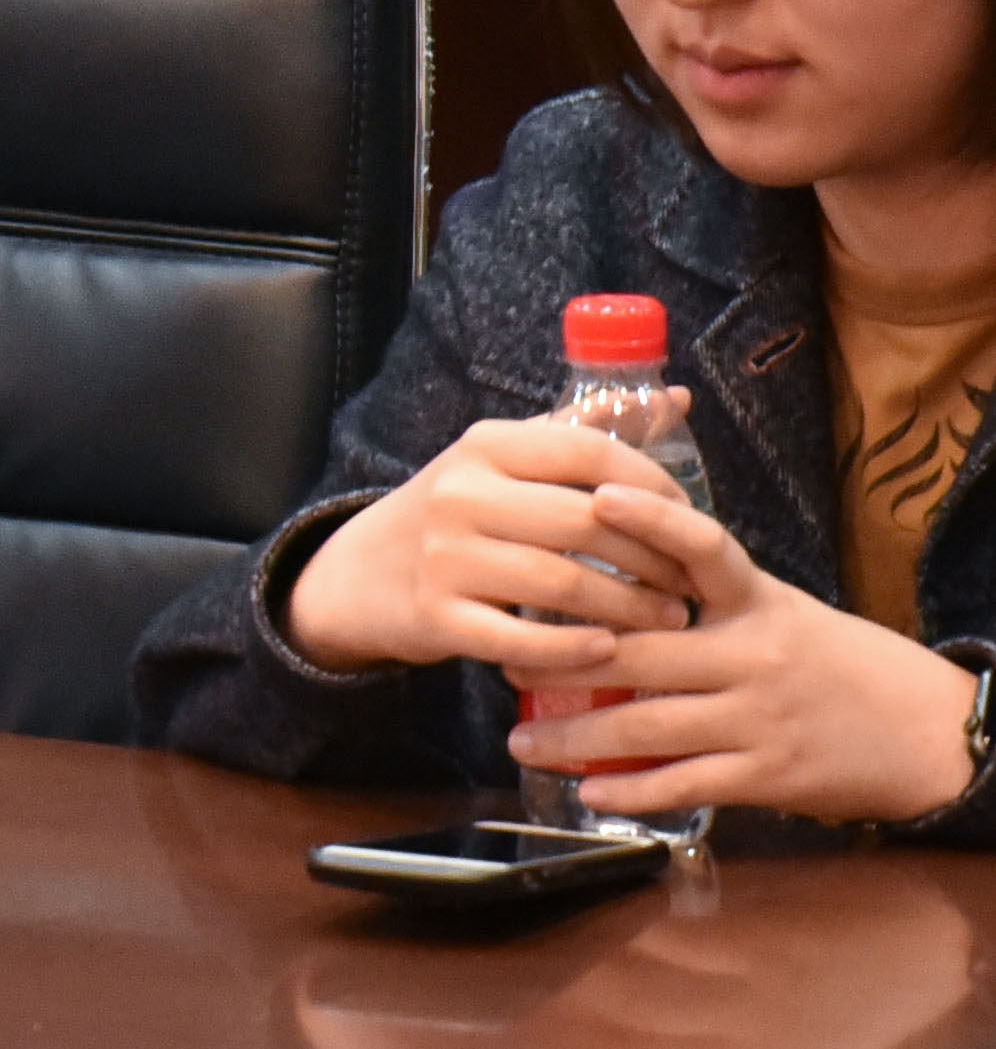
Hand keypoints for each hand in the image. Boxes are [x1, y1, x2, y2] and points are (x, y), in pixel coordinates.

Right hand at [283, 410, 699, 674]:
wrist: (359, 575)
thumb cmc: (454, 514)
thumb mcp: (503, 461)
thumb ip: (583, 432)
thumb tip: (678, 397)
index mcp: (484, 446)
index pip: (589, 452)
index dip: (654, 488)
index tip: (689, 520)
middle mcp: (461, 494)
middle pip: (586, 523)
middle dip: (654, 559)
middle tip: (689, 584)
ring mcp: (446, 558)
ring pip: (563, 584)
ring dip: (630, 608)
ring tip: (667, 618)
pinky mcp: (439, 618)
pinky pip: (524, 642)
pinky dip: (576, 650)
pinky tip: (609, 650)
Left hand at [508, 482, 984, 822]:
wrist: (918, 729)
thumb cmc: (825, 657)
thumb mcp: (774, 607)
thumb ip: (702, 590)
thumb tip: (603, 563)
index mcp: (755, 600)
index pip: (705, 547)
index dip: (654, 519)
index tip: (596, 497)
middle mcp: (752, 654)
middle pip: (640, 653)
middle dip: (562, 662)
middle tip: (500, 665)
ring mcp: (757, 716)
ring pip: (647, 727)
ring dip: (575, 739)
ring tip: (521, 740)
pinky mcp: (766, 774)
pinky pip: (684, 784)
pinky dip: (631, 791)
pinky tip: (586, 791)